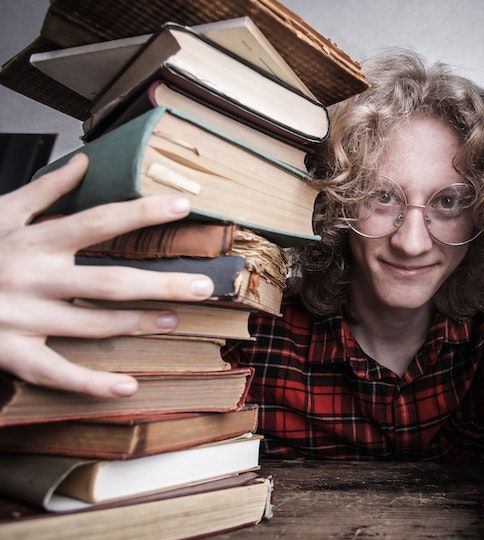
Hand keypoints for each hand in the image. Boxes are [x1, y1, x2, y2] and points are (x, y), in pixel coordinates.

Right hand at [0, 154, 213, 396]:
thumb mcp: (0, 213)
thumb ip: (43, 191)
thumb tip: (81, 162)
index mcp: (35, 241)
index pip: (100, 221)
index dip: (143, 213)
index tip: (183, 205)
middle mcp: (33, 278)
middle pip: (109, 281)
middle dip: (160, 283)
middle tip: (203, 286)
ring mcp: (22, 318)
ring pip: (91, 325)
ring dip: (136, 324)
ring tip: (173, 320)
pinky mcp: (11, 352)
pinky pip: (56, 372)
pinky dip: (91, 383)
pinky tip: (127, 387)